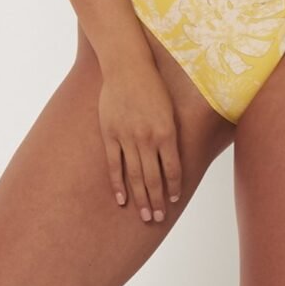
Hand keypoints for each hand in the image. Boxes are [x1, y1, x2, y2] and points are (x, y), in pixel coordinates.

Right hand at [98, 59, 182, 224]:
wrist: (128, 66)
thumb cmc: (152, 85)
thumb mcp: (169, 109)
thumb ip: (170, 134)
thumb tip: (173, 157)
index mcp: (166, 131)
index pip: (173, 168)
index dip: (174, 187)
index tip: (174, 201)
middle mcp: (148, 137)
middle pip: (153, 177)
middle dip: (157, 200)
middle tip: (158, 218)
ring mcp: (127, 137)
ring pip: (135, 175)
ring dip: (140, 198)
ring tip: (145, 216)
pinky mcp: (110, 134)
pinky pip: (114, 164)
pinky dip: (118, 184)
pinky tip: (121, 200)